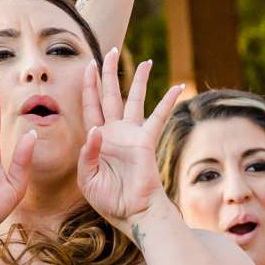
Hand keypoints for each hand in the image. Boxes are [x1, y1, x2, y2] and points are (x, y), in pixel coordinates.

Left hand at [78, 49, 183, 231]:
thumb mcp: (87, 178)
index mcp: (97, 139)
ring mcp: (131, 135)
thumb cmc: (108, 200)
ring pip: (134, 100)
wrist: (132, 213)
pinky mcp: (146, 141)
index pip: (90, 105)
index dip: (88, 85)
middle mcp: (115, 132)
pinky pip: (158, 117)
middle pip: (110, 94)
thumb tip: (95, 129)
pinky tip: (178, 87)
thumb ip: (87, 154)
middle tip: (111, 51)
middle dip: (109, 72)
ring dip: (139, 80)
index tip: (89, 65)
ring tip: (146, 62)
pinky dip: (168, 101)